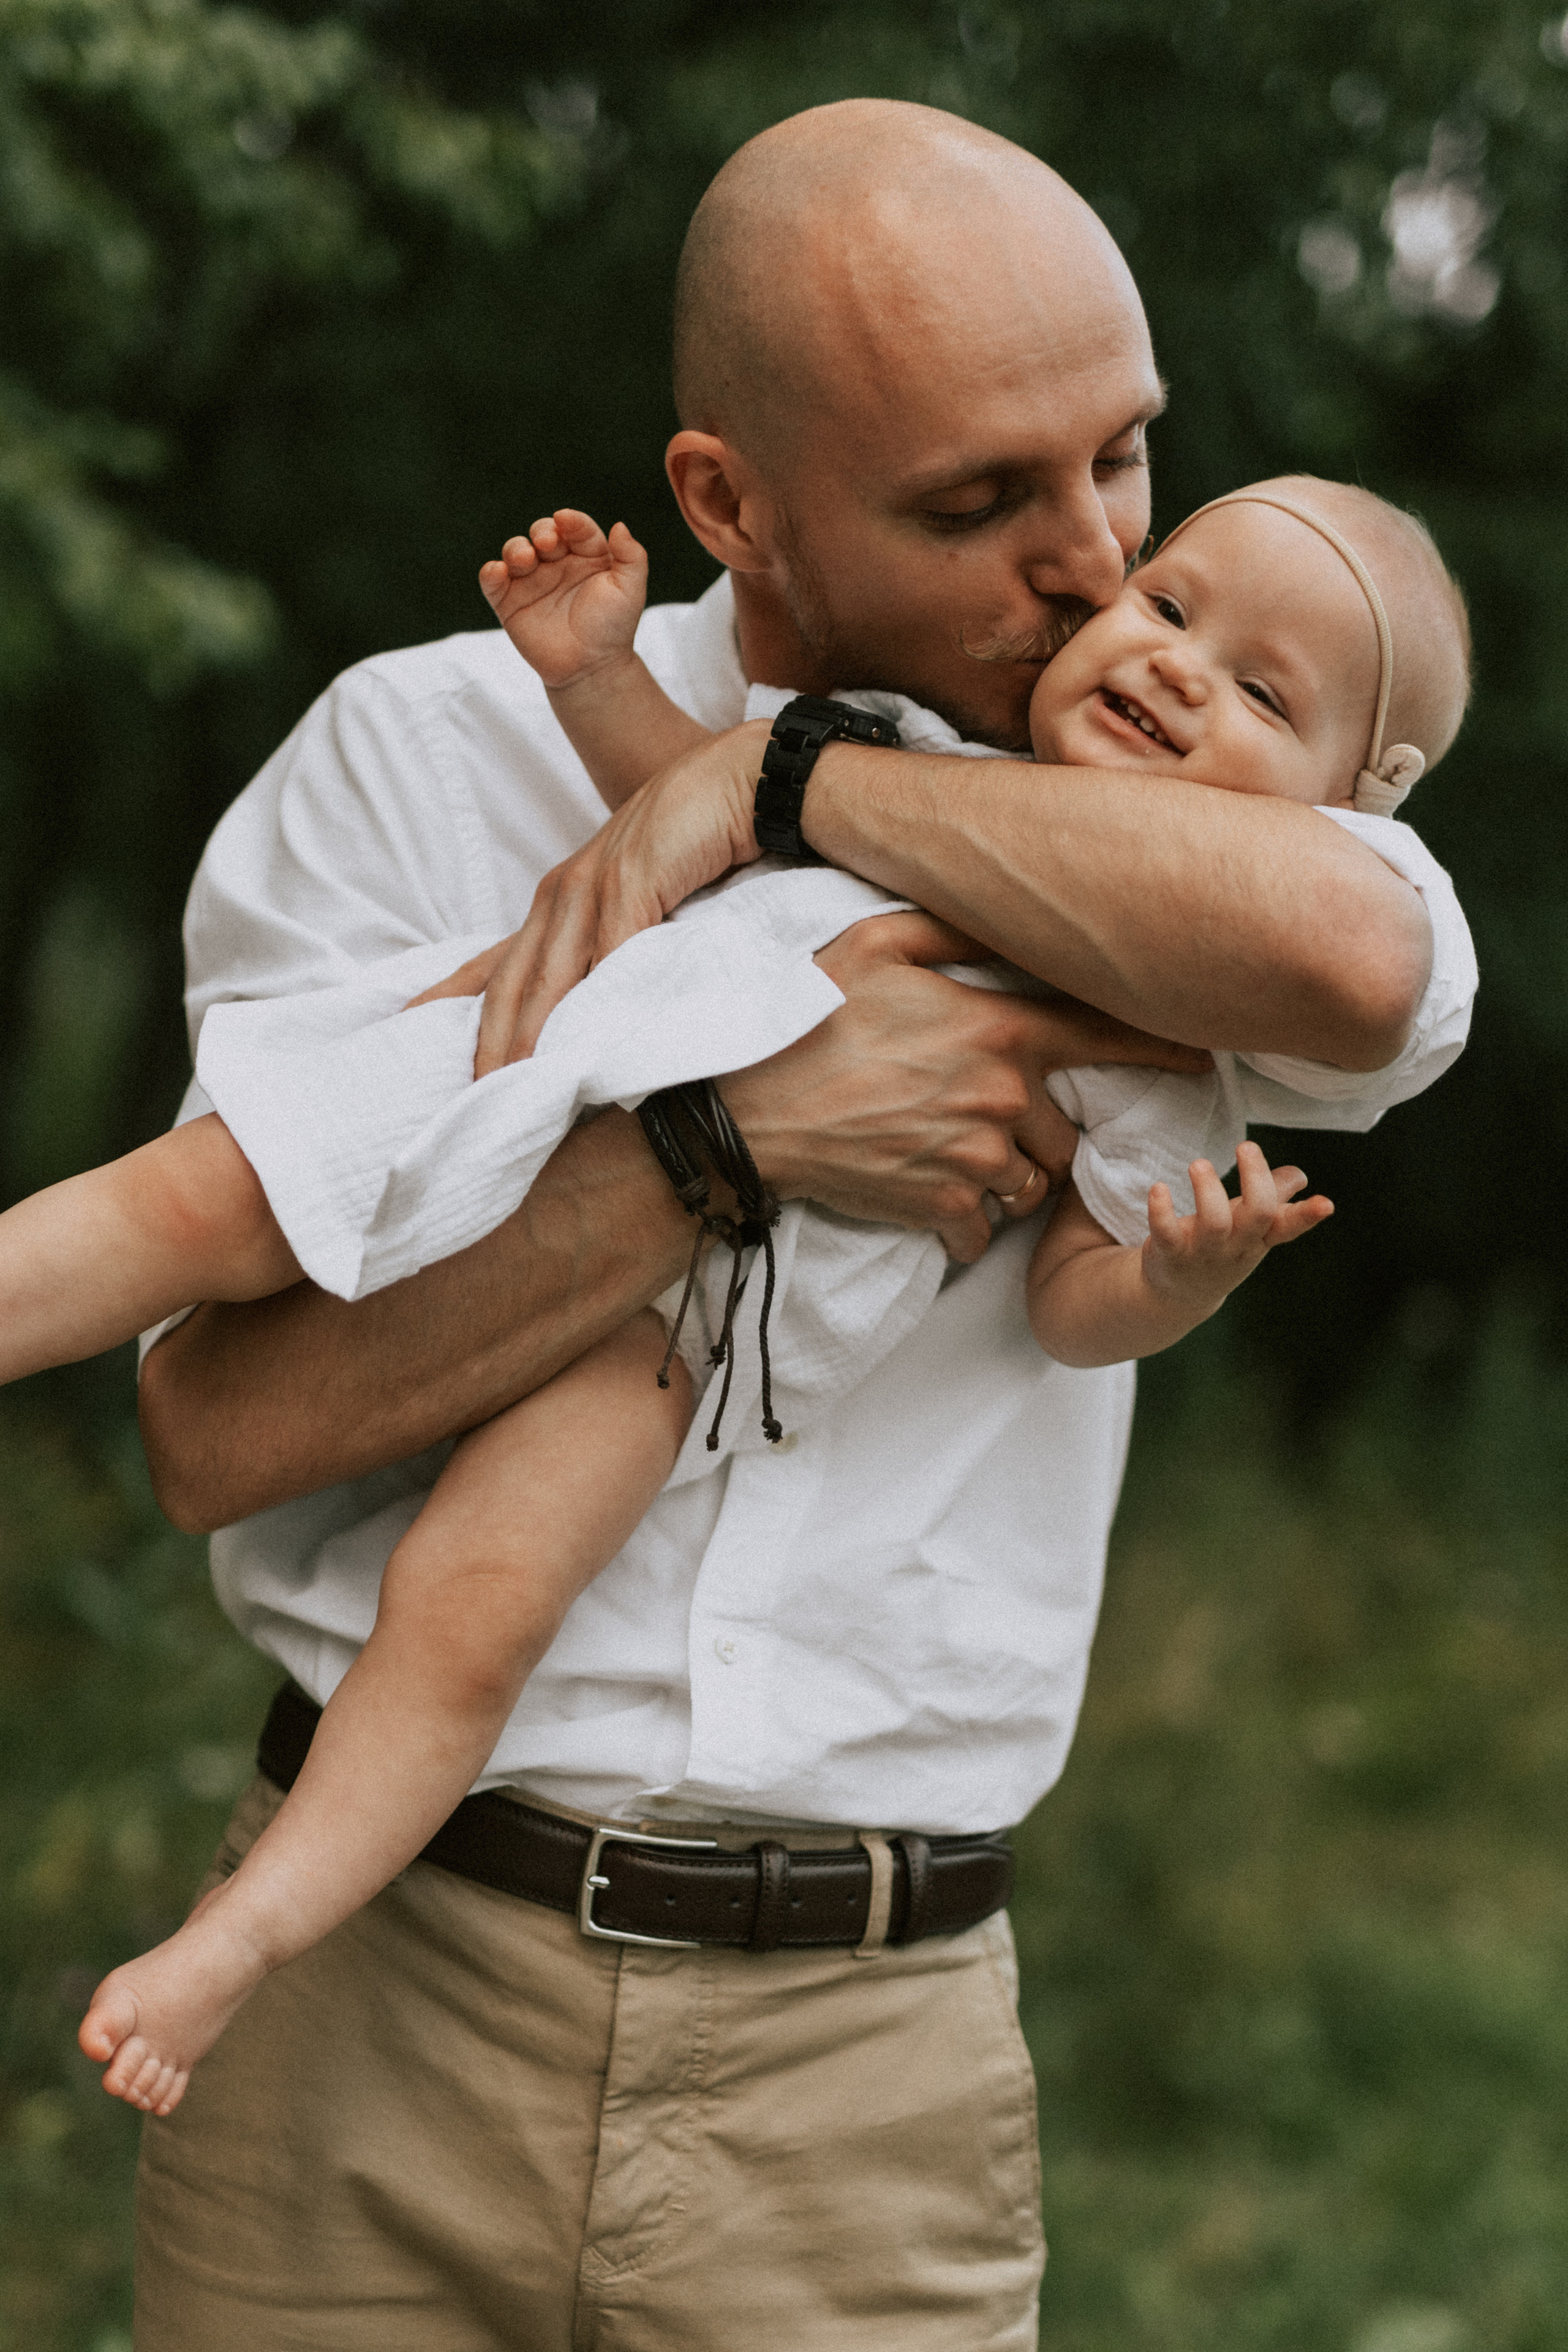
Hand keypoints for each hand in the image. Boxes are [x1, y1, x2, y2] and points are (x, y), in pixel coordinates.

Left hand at [420, 722, 769, 1073]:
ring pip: (550, 976)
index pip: (495, 961)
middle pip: (511, 981)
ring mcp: (595, 885)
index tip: (407, 1036)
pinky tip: (593, 1046)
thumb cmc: (701, 841)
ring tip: (518, 1091)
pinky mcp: (634, 879)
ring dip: (533, 1037)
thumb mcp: (649, 904)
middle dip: (488, 1044)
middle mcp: (567, 894)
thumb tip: (609, 1019)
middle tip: (470, 1103)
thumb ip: (623, 953)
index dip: (451, 1000)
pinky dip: (599, 1004)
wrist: (746, 780)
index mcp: (565, 902)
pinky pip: (610, 954)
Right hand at [478, 509, 647, 691]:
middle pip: (542, 533)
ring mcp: (531, 581)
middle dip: (541, 531)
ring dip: (516, 548)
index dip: (570, 521)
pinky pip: (493, 581)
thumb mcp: (630, 591)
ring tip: (524, 559)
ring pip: (516, 551)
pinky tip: (498, 571)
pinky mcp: (509, 602)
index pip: (576, 528)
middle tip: (546, 543)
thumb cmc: (612, 629)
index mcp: (586, 556)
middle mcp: (557, 564)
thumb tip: (619, 525)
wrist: (591, 668)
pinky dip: (490, 573)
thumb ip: (632, 557)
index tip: (565, 521)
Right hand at [720, 913, 1209, 1262]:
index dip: (1162, 1051)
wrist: (744, 1112)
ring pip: (1028, 1183)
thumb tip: (997, 904)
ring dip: (1007, 1176)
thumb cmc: (804, 1018)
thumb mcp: (873, 944)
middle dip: (1039, 1128)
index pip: (1107, 1040)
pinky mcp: (940, 1209)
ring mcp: (974, 1160)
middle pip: (1063, 1130)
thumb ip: (948, 924)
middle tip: (989, 1116)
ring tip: (956, 1154)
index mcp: (999, 1031)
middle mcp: (1001, 1099)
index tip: (1202, 1063)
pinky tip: (926, 1193)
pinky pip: (980, 1228)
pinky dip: (963, 1220)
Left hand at [1143, 1141, 1331, 1308]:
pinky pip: (1166, 1232)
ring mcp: (1204, 1252)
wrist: (1181, 1295)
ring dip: (1208, 1189)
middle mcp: (1236, 1245)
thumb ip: (1275, 1198)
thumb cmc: (1223, 1248)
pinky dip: (1161, 1210)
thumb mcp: (1252, 1229)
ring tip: (1199, 1164)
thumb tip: (1301, 1176)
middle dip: (1255, 1179)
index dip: (1307, 1216)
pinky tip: (1159, 1189)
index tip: (1326, 1204)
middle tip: (1246, 1145)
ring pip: (1214, 1222)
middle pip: (1257, 1215)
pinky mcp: (1170, 1253)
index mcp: (1261, 1236)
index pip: (1289, 1226)